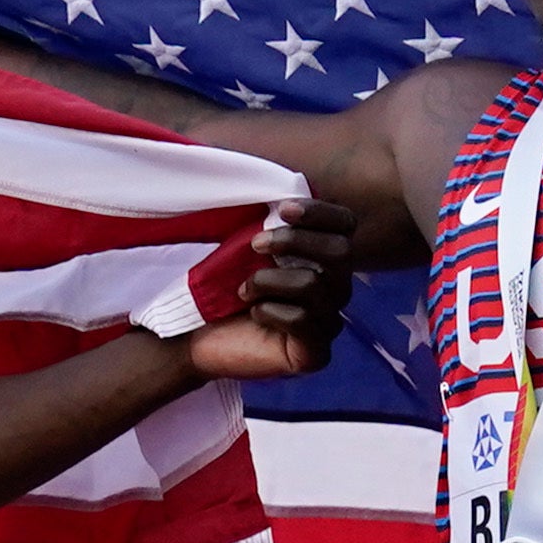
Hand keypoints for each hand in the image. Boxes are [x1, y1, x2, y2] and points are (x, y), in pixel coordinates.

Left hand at [178, 192, 363, 383]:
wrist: (196, 338)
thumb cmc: (221, 290)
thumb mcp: (244, 249)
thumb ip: (266, 222)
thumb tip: (270, 189)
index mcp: (323, 258)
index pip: (345, 225)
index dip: (320, 212)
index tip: (282, 208)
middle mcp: (335, 289)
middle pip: (341, 252)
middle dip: (295, 241)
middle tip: (254, 245)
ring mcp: (328, 323)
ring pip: (316, 285)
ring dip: (269, 280)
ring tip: (242, 289)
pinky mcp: (315, 353)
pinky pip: (305, 321)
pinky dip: (272, 312)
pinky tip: (254, 315)